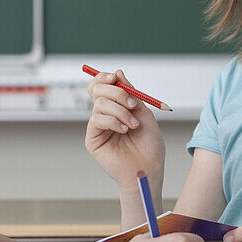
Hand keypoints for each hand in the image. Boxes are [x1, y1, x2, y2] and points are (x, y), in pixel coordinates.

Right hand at [85, 69, 164, 185]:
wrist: (148, 169)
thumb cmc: (149, 144)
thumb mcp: (143, 112)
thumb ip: (130, 93)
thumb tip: (118, 72)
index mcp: (116, 107)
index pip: (102, 85)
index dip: (104, 77)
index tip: (115, 77)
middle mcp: (104, 114)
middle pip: (96, 90)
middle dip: (116, 92)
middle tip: (132, 103)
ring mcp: (97, 127)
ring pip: (100, 104)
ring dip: (121, 111)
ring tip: (133, 125)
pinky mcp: (92, 139)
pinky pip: (96, 120)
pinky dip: (113, 121)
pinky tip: (124, 130)